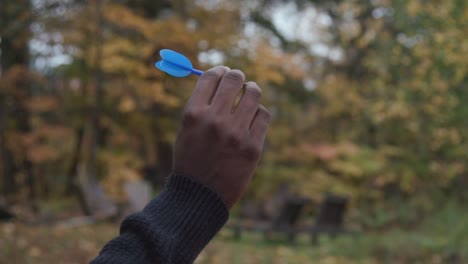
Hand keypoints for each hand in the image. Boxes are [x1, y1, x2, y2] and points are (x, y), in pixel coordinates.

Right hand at [172, 66, 270, 207]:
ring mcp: (235, 134)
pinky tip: (253, 115)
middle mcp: (214, 120)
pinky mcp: (253, 147)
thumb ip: (201, 106)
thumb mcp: (186, 131)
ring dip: (251, 89)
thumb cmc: (191, 161)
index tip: (224, 72)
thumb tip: (220, 79)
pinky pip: (264, 115)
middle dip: (237, 76)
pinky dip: (259, 111)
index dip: (219, 70)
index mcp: (193, 114)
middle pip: (234, 79)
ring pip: (253, 94)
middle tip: (238, 80)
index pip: (211, 76)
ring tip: (249, 92)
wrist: (200, 197)